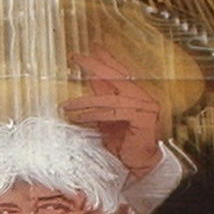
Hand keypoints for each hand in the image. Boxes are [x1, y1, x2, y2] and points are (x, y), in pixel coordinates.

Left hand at [65, 49, 163, 177]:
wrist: (137, 166)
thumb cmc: (123, 145)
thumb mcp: (105, 118)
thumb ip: (100, 100)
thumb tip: (88, 82)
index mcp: (135, 95)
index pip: (119, 72)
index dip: (105, 59)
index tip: (93, 47)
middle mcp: (143, 97)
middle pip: (117, 76)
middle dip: (94, 65)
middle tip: (76, 57)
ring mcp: (146, 107)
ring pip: (111, 98)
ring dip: (86, 101)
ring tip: (67, 105)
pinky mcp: (144, 118)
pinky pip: (115, 112)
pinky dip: (95, 115)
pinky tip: (80, 117)